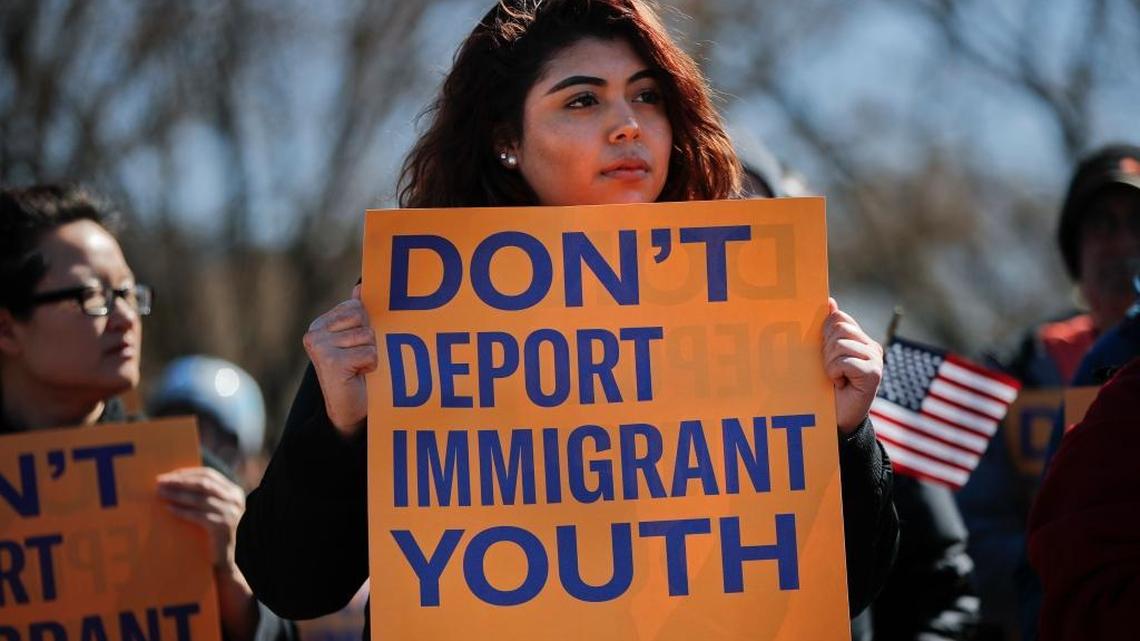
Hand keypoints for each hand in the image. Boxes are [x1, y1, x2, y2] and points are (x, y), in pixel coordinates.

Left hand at [156, 467, 245, 568]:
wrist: (224, 560)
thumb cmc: (213, 533)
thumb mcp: (214, 509)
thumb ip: (204, 495)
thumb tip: (175, 480)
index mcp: (233, 491)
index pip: (209, 474)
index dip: (188, 473)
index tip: (168, 475)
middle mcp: (235, 499)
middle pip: (204, 483)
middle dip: (180, 481)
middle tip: (160, 482)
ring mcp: (231, 512)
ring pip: (200, 498)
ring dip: (177, 494)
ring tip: (160, 493)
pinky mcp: (223, 526)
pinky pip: (198, 515)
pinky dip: (182, 511)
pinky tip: (169, 509)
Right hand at [303, 284, 377, 436]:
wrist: (350, 411)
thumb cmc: (356, 373)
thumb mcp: (357, 340)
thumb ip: (356, 314)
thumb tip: (360, 288)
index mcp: (320, 325)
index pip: (356, 307)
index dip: (365, 327)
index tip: (355, 346)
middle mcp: (314, 333)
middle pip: (363, 318)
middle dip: (370, 339)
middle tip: (358, 359)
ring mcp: (320, 347)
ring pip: (368, 336)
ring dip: (371, 354)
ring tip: (358, 368)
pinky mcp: (331, 361)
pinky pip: (370, 353)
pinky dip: (371, 366)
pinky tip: (358, 375)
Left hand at [822, 298, 883, 434]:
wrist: (836, 419)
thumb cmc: (826, 387)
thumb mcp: (824, 355)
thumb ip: (828, 330)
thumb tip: (830, 301)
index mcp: (860, 339)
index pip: (839, 318)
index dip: (824, 333)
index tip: (824, 353)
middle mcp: (872, 347)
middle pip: (839, 328)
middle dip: (826, 348)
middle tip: (830, 369)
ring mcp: (875, 359)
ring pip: (840, 344)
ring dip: (829, 363)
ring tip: (835, 378)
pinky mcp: (874, 373)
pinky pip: (845, 361)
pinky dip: (835, 373)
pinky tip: (841, 384)